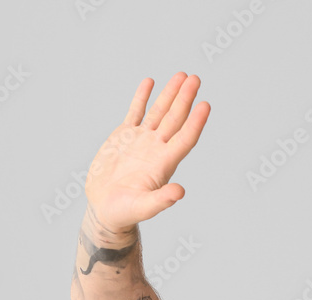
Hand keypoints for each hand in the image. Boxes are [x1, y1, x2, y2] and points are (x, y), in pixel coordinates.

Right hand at [85, 72, 210, 233]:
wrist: (105, 209)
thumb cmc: (125, 212)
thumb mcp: (143, 207)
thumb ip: (161, 200)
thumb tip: (180, 193)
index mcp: (163, 163)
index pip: (185, 138)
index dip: (196, 122)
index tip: (205, 104)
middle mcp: (156, 148)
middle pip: (175, 119)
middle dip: (185, 98)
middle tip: (196, 78)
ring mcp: (141, 140)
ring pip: (159, 112)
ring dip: (170, 94)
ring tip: (182, 75)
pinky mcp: (124, 137)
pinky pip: (136, 112)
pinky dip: (142, 97)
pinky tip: (150, 82)